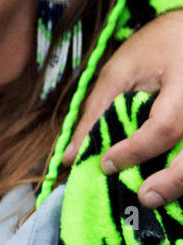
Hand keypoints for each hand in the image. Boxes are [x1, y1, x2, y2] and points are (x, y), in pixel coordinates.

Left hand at [63, 11, 182, 207]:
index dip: (136, 150)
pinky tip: (170, 183)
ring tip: (156, 197)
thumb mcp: (118, 72)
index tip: (107, 163)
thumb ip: (95, 112)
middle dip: (175, 179)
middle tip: (146, 196)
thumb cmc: (155, 48)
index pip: (166, 124)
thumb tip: (72, 155)